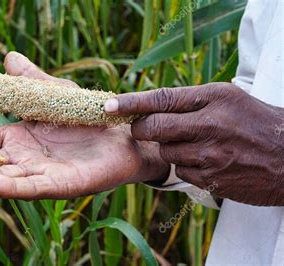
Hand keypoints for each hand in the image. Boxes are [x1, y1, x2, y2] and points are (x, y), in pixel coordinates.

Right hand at [0, 52, 168, 199]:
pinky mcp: (61, 185)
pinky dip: (8, 186)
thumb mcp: (53, 95)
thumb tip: (9, 57)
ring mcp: (41, 174)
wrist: (126, 135)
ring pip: (2, 178)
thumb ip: (30, 82)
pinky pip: (31, 187)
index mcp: (19, 139)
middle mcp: (25, 160)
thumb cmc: (88, 116)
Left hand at [105, 83, 283, 205]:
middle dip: (141, 129)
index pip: (162, 98)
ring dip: (169, 149)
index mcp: (213, 98)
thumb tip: (149, 106)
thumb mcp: (227, 98)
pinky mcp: (212, 179)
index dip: (131, 103)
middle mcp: (210, 125)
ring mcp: (210, 155)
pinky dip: (185, 167)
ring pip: (165, 152)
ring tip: (193, 144)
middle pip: (153, 128)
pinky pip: (180, 172)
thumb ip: (190, 100)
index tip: (109, 105)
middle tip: (141, 128)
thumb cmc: (254, 122)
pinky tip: (205, 161)